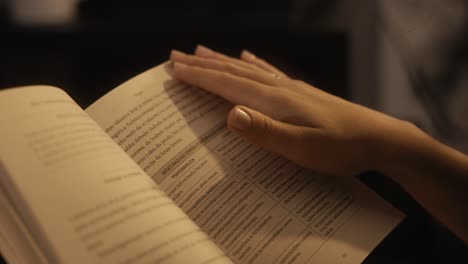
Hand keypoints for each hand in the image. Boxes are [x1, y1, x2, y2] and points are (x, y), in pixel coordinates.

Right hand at [169, 45, 412, 175]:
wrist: (380, 138)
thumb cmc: (341, 147)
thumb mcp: (302, 147)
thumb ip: (266, 131)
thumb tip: (230, 114)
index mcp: (274, 100)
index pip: (228, 84)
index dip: (199, 76)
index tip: (173, 70)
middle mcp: (279, 87)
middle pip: (233, 70)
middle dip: (202, 64)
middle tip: (175, 56)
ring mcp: (291, 88)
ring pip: (248, 68)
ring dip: (221, 60)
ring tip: (201, 50)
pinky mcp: (301, 92)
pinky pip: (269, 71)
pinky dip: (253, 62)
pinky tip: (249, 56)